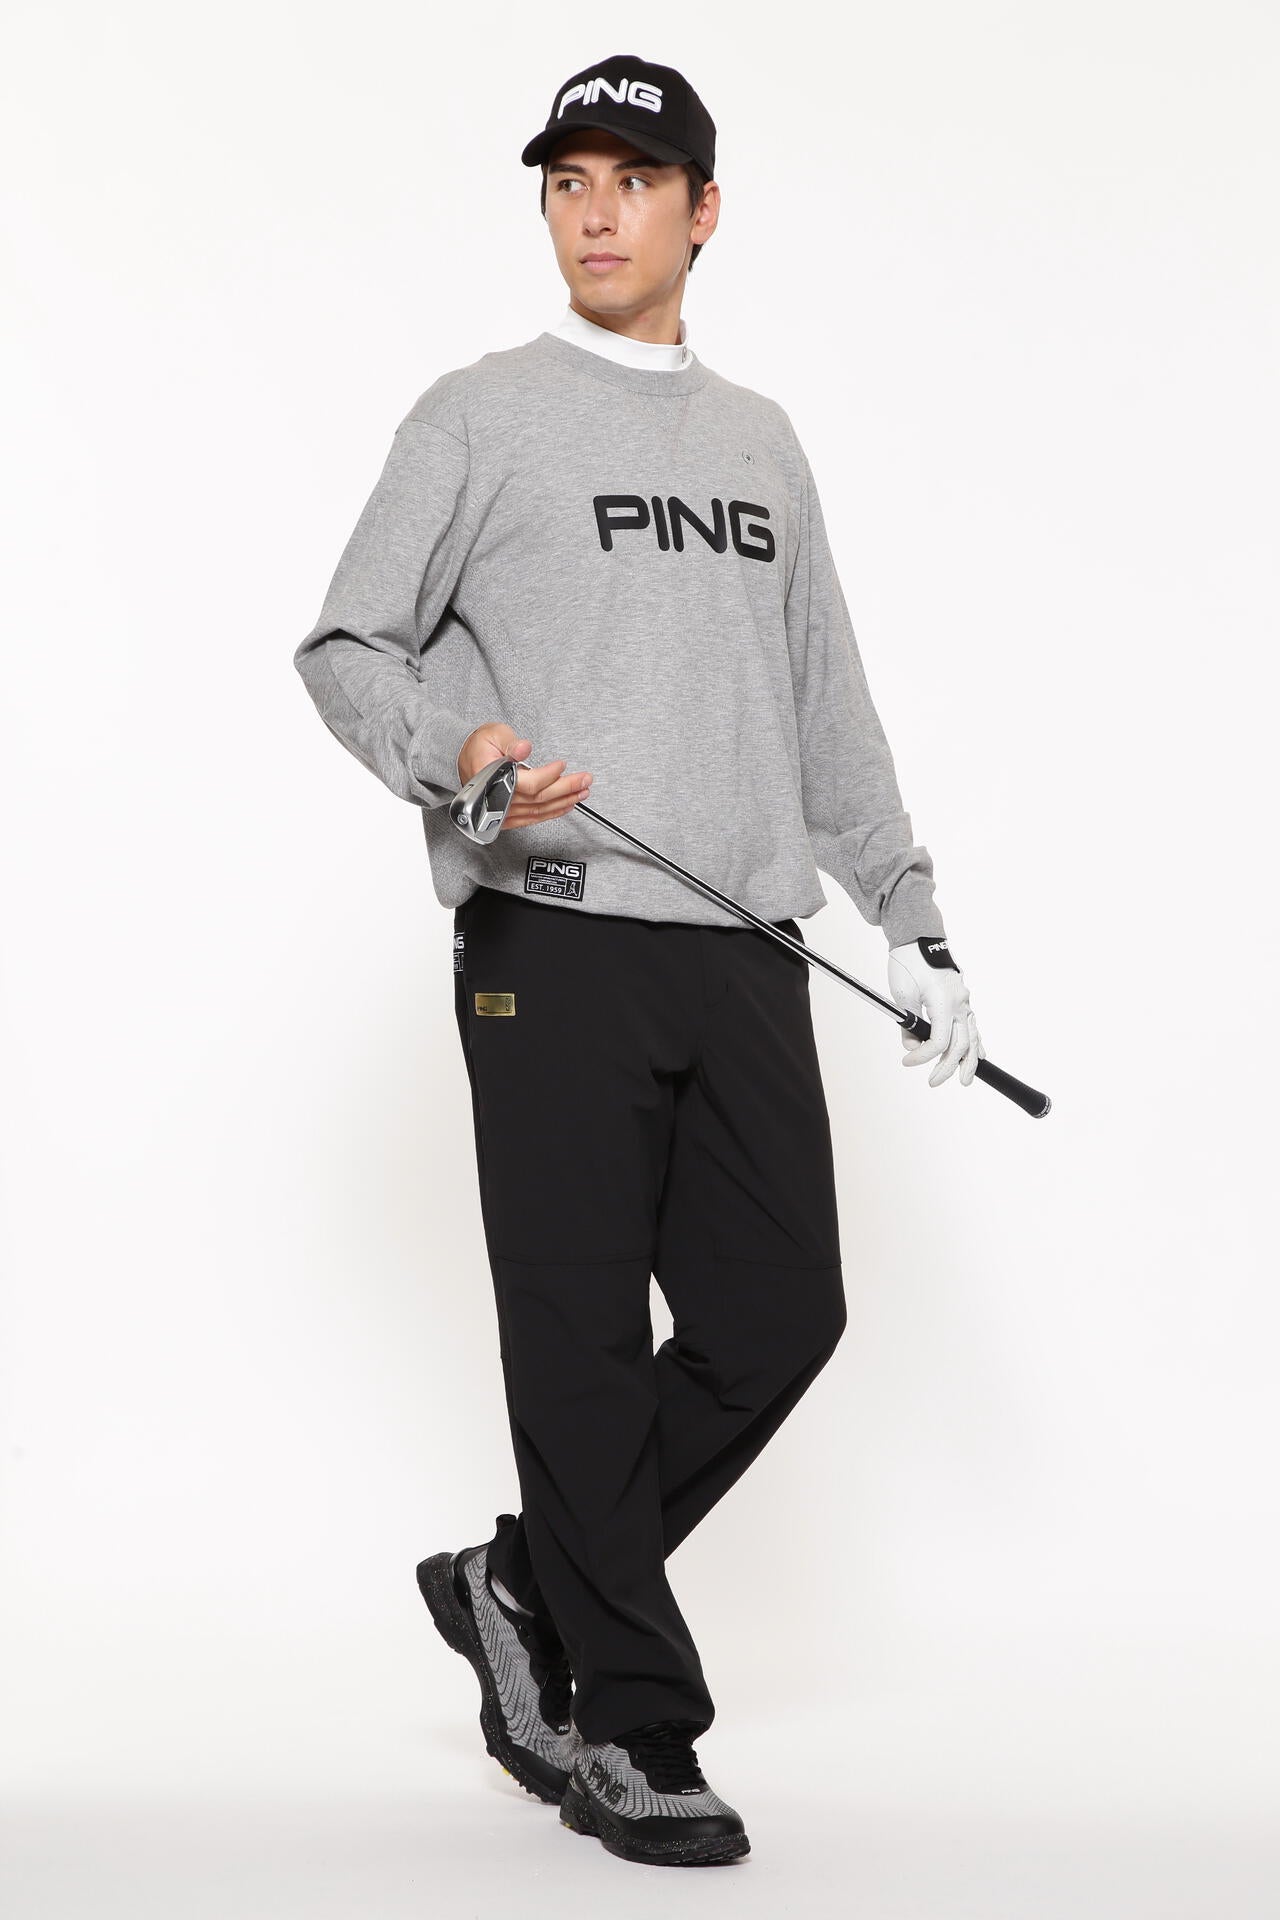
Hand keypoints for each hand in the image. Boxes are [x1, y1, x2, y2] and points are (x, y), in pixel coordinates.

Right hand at [456, 722, 592, 831]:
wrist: (463, 759)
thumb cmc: (478, 746)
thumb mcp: (494, 734)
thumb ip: (511, 743)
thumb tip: (524, 748)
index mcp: (490, 778)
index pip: (527, 783)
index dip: (549, 776)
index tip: (562, 765)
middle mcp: (495, 799)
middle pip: (538, 799)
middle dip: (566, 789)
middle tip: (585, 780)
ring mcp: (500, 812)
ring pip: (538, 811)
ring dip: (563, 802)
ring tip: (582, 792)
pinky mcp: (506, 817)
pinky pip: (532, 818)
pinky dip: (551, 813)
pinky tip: (565, 806)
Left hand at [887, 940, 984, 1087]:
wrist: (919, 937)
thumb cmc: (908, 962)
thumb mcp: (901, 994)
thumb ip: (908, 1023)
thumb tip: (911, 1047)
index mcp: (944, 1002)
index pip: (939, 1041)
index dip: (923, 1056)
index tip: (907, 1062)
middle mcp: (960, 1003)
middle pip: (960, 1045)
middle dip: (948, 1067)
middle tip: (933, 1082)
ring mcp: (965, 1002)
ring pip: (973, 1038)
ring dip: (968, 1061)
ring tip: (964, 1080)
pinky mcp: (963, 1000)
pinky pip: (974, 1026)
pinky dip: (977, 1043)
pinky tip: (980, 1057)